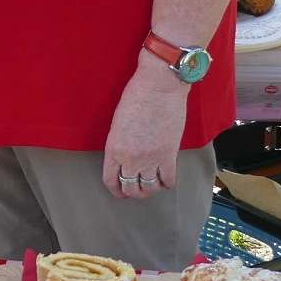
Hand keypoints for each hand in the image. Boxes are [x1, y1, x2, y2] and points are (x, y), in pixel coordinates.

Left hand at [100, 60, 188, 199]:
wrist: (159, 87)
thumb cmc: (136, 96)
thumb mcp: (118, 123)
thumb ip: (120, 143)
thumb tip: (126, 156)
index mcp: (114, 149)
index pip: (111, 180)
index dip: (116, 190)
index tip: (120, 192)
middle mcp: (131, 159)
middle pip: (131, 188)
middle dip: (133, 192)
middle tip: (137, 190)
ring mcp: (151, 159)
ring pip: (149, 188)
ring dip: (150, 190)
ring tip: (153, 185)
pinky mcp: (169, 156)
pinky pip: (168, 180)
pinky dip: (167, 183)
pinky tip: (167, 179)